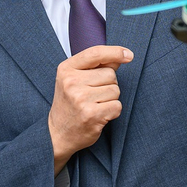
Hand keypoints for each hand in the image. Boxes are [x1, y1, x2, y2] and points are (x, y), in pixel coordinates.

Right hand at [48, 45, 132, 170]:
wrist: (57, 134)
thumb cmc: (69, 104)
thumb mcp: (74, 79)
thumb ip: (95, 66)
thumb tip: (121, 56)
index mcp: (66, 69)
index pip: (95, 53)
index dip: (115, 52)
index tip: (128, 55)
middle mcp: (71, 82)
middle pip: (110, 74)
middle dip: (108, 84)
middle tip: (93, 96)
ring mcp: (80, 98)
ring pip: (115, 90)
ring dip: (110, 99)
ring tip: (94, 105)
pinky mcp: (91, 114)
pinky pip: (117, 106)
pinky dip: (112, 111)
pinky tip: (99, 115)